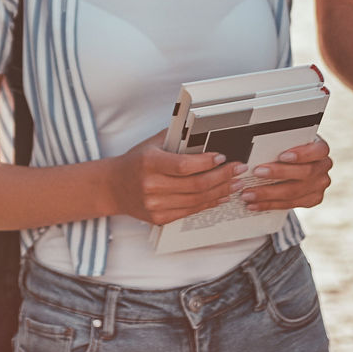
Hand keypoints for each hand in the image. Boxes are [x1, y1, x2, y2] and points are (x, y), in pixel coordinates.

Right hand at [106, 130, 243, 225]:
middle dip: (222, 177)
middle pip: (195, 185)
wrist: (113, 188)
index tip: (223, 156)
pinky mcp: (159, 218)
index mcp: (149, 162)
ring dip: (220, 191)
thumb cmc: (135, 162)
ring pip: (197, 200)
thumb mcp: (151, 144)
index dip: (206, 163)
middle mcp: (151, 185)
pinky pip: (190, 212)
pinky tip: (220, 196)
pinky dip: (209, 203)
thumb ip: (176, 139)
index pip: (184, 165)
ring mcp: (155, 205)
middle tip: (239, 170)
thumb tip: (206, 134)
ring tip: (236, 183)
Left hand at [242, 138, 333, 211]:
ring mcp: (319, 185)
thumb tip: (254, 150)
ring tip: (249, 194)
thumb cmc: (289, 147)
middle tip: (257, 172)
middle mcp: (323, 167)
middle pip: (304, 173)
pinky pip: (290, 204)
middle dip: (278, 173)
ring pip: (294, 192)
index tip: (282, 156)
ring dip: (268, 194)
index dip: (302, 154)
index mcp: (321, 149)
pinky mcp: (313, 199)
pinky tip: (255, 204)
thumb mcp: (287, 141)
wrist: (297, 163)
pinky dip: (270, 204)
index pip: (318, 150)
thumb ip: (279, 143)